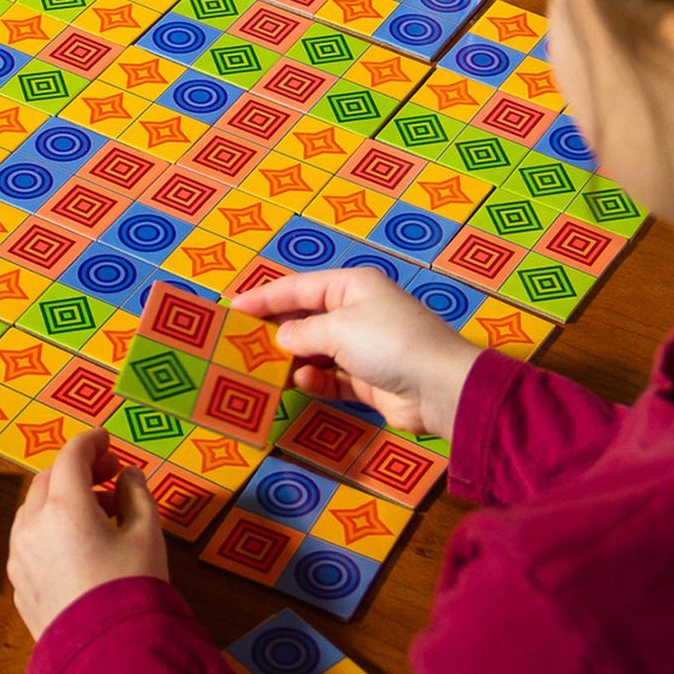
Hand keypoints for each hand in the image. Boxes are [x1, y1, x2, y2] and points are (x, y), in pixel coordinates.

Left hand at [7, 427, 168, 641]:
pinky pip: (30, 540)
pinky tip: (78, 544)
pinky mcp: (18, 584)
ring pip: (33, 509)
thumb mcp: (146, 533)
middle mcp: (32, 525)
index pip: (71, 456)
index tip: (108, 441)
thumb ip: (136, 493)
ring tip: (98, 513)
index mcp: (63, 506)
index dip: (91, 442)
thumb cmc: (133, 587)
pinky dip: (50, 527)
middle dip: (77, 470)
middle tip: (110, 476)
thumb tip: (127, 475)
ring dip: (61, 498)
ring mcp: (19, 556)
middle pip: (48, 479)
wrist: (108, 658)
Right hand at [232, 267, 481, 441]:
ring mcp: (363, 347)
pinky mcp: (368, 380)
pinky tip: (299, 383)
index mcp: (352, 286)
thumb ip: (303, 333)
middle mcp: (357, 311)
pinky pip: (331, 377)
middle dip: (278, 330)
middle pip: (306, 318)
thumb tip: (282, 338)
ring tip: (263, 367)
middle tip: (242, 342)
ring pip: (316, 350)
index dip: (265, 297)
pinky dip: (315, 380)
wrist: (440, 387)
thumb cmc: (388, 342)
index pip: (299, 287)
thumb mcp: (339, 329)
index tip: (234, 308)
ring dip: (294, 359)